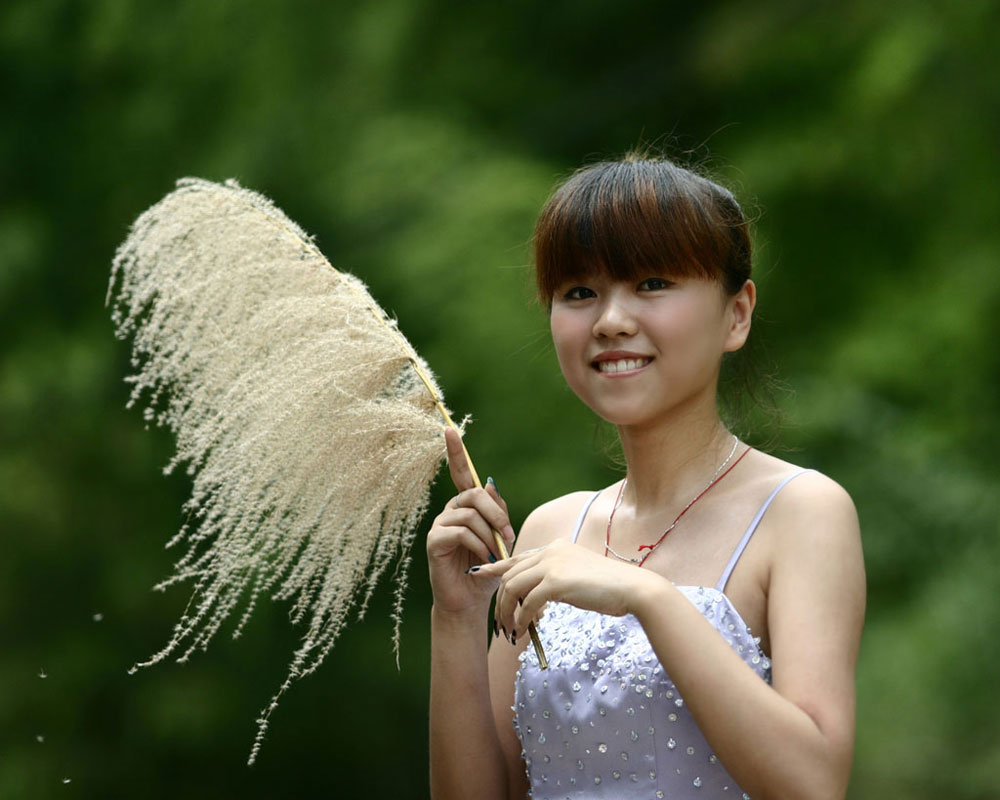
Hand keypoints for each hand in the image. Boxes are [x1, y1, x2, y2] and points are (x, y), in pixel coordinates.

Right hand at [426, 428, 516, 615]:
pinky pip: (462, 531)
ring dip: (490, 535)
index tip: (450, 430)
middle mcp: (451, 511)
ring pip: (470, 514)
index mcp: (467, 506)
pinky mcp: (435, 540)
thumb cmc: (487, 569)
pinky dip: (479, 545)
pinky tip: (483, 559)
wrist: (471, 601)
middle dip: (496, 514)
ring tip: (496, 555)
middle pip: (475, 493)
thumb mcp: (500, 538)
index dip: (456, 452)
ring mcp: (440, 524)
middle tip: (507, 536)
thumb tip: (492, 485)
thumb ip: (498, 512)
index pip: (461, 473)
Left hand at [470, 538, 665, 643]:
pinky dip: (522, 618)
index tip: (479, 574)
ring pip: (513, 587)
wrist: (633, 589)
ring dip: (508, 612)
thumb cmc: (609, 588)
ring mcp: (553, 563)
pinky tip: (523, 631)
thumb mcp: (577, 577)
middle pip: (511, 575)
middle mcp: (551, 550)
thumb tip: (534, 598)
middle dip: (501, 601)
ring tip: (509, 631)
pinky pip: (528, 602)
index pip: (518, 558)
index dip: (496, 568)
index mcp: (556, 547)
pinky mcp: (557, 581)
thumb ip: (555, 579)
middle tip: (501, 624)